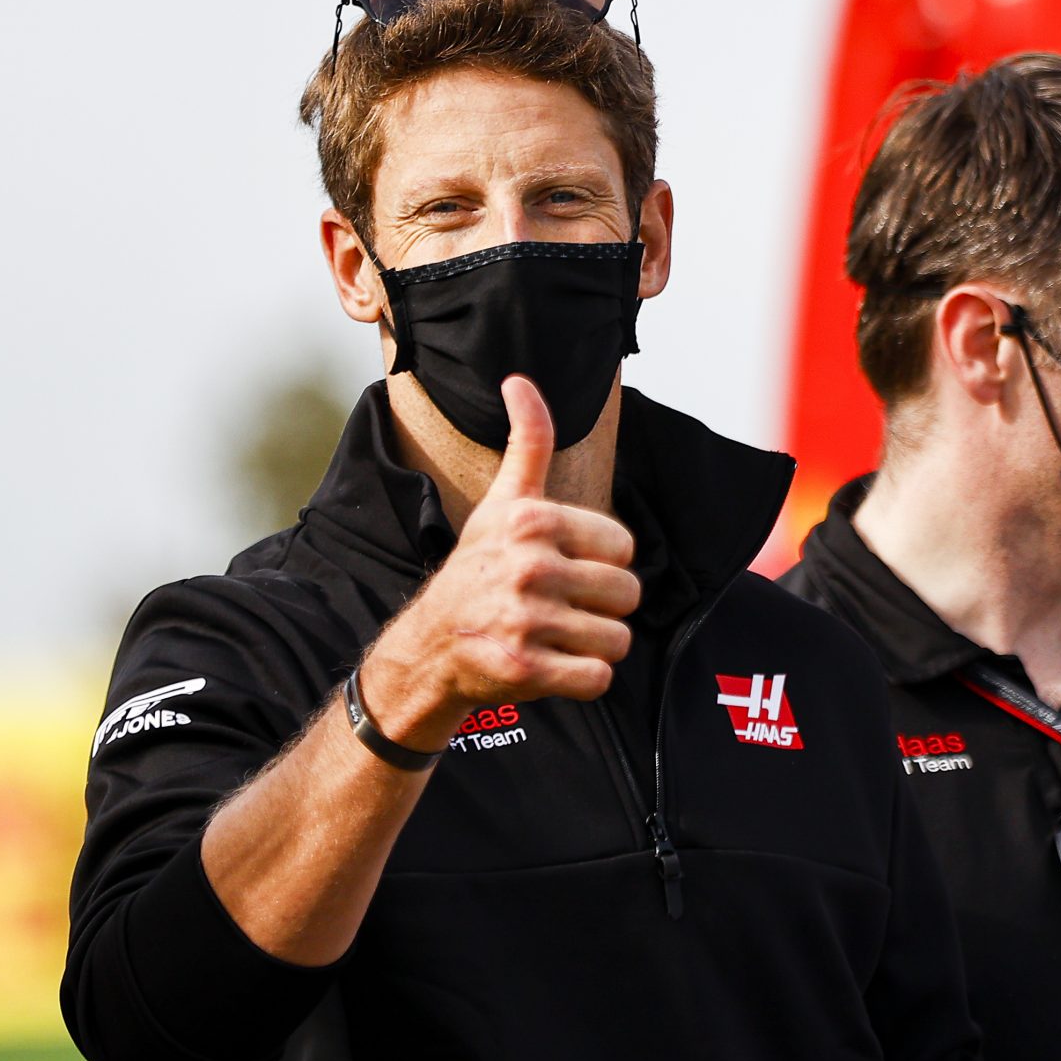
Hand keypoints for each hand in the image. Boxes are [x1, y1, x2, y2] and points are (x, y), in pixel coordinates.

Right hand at [362, 376, 640, 740]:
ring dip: (595, 646)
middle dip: (603, 608)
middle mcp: (528, 566)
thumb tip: (520, 380)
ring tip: (557, 636)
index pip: (624, 547)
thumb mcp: (503, 502)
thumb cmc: (480, 568)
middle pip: (627, 594)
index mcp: (533, 520)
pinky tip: (552, 665)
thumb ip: (529, 442)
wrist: (432, 643)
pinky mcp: (525, 669)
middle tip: (562, 608)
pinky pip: (598, 679)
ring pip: (618, 640)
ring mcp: (525, 620)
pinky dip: (582, 680)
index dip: (602, 563)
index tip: (564, 567)